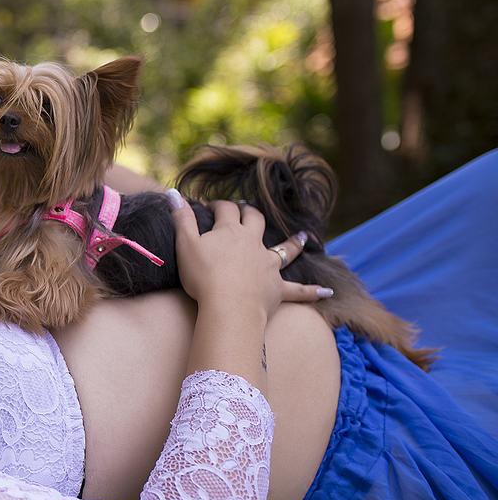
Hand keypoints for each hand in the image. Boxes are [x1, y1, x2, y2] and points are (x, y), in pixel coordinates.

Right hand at [168, 190, 325, 319]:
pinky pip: (297, 290)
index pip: (226, 210)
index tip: (210, 206)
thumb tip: (172, 193)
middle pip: (256, 221)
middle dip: (251, 213)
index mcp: (231, 231)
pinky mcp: (276, 288)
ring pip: (285, 249)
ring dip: (294, 243)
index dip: (218, 205)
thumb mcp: (185, 244)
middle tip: (246, 209)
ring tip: (303, 237)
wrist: (228, 306)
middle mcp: (253, 243)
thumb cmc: (203, 276)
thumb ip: (181, 218)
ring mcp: (268, 265)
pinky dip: (311, 291)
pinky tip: (326, 291)